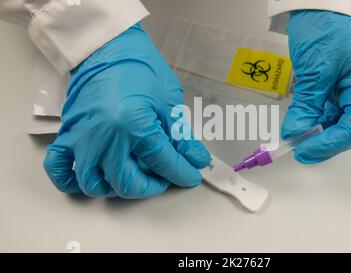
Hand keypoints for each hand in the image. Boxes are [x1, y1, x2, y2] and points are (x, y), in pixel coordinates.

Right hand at [43, 24, 210, 197]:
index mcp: (134, 126)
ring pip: (95, 185)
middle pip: (128, 183)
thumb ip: (181, 137)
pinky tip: (92, 178)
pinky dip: (71, 181)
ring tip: (133, 176)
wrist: (107, 46)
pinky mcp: (68, 134)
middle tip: (163, 176)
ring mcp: (83, 138)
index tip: (190, 175)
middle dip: (151, 186)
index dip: (182, 173)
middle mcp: (106, 137)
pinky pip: (59, 169)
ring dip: (116, 188)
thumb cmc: (138, 66)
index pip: (164, 163)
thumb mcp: (168, 101)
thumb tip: (195, 159)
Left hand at [282, 11, 350, 163]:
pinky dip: (313, 119)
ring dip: (317, 132)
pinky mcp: (335, 87)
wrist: (319, 5)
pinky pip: (326, 110)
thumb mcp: (316, 69)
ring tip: (296, 140)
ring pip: (336, 121)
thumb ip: (307, 104)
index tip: (306, 150)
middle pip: (348, 127)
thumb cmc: (326, 27)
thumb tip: (296, 133)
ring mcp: (349, 89)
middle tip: (300, 150)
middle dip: (324, 141)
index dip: (331, 143)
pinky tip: (300, 126)